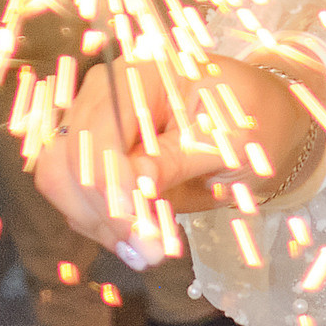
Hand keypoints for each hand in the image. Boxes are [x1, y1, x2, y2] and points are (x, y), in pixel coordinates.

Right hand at [34, 56, 309, 257]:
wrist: (263, 120)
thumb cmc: (251, 118)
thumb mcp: (226, 140)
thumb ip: (176, 161)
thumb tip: (133, 192)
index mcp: (140, 74)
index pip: (100, 134)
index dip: (111, 186)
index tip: (138, 232)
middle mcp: (105, 94)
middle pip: (66, 160)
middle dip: (100, 212)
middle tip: (146, 251)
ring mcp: (94, 125)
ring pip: (62, 183)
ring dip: (99, 223)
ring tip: (148, 251)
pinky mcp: (95, 157)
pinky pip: (78, 197)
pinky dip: (103, 224)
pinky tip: (140, 241)